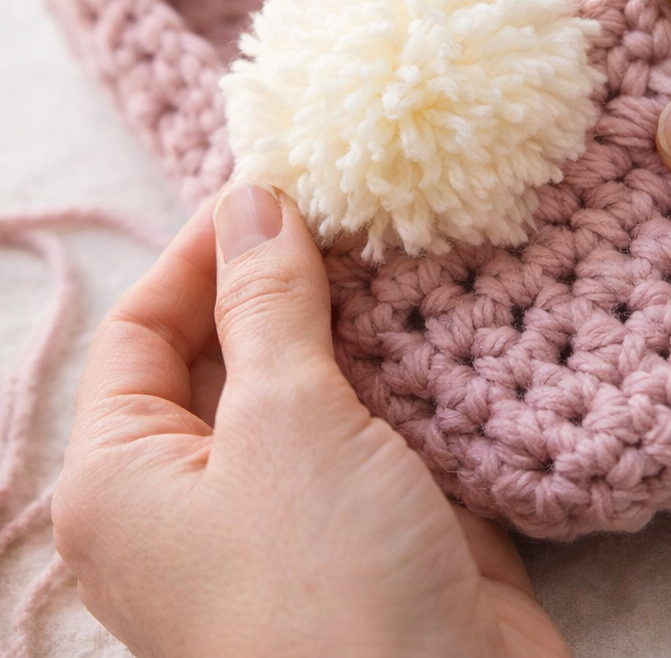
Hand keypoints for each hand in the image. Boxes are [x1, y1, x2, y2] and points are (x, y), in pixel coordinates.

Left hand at [53, 186, 569, 657]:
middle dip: (287, 281)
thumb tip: (251, 199)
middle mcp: (194, 496)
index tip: (274, 189)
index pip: (145, 330)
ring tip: (402, 250)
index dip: (202, 251)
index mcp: (127, 479)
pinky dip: (399, 370)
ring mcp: (285, 508)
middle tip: (350, 213)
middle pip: (226, 351)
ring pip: (307, 382)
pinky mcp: (363, 517)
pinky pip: (368, 420)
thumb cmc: (326, 583)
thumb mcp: (285, 420)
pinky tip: (441, 319)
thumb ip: (267, 303)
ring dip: (354, 322)